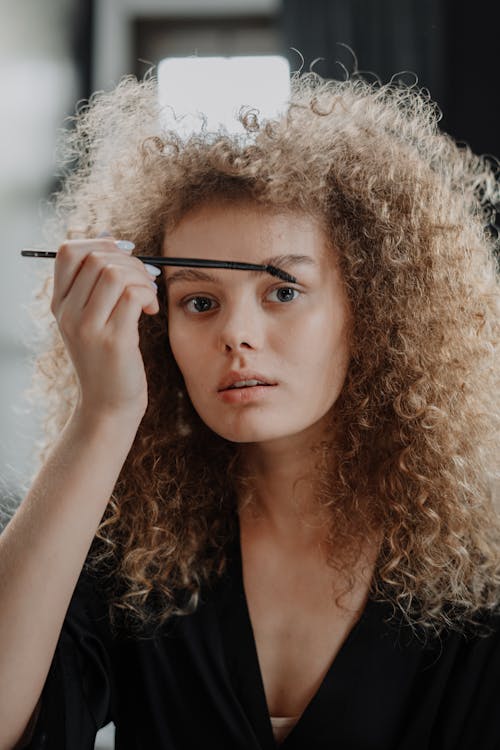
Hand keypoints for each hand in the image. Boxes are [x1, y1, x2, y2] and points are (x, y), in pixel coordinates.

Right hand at [51, 237, 159, 421]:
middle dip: (131, 261)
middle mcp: (68, 313)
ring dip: (142, 278)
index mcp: (60, 304)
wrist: (108, 406)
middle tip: (144, 281)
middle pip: (98, 257)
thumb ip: (96, 285)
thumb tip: (112, 240)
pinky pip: (134, 295)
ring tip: (148, 297)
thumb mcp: (92, 320)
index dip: (100, 243)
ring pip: (116, 272)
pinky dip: (149, 295)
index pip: (68, 251)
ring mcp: (88, 327)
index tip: (123, 257)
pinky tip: (150, 310)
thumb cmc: (107, 360)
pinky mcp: (114, 340)